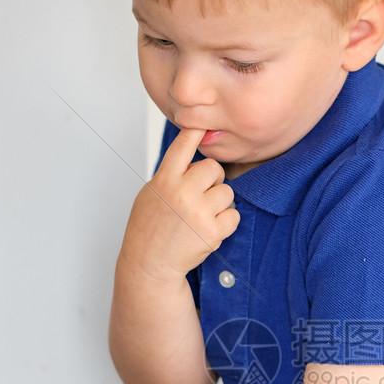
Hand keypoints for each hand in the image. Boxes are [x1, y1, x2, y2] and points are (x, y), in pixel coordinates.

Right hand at [119, 128, 239, 282]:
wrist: (150, 263)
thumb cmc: (150, 228)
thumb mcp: (152, 193)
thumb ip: (171, 173)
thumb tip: (192, 148)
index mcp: (164, 179)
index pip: (183, 145)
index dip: (195, 130)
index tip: (203, 120)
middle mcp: (181, 192)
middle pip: (214, 168)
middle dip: (212, 180)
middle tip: (199, 197)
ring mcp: (198, 211)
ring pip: (226, 192)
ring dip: (219, 203)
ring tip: (200, 217)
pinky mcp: (212, 231)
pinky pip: (233, 215)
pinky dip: (225, 222)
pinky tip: (207, 229)